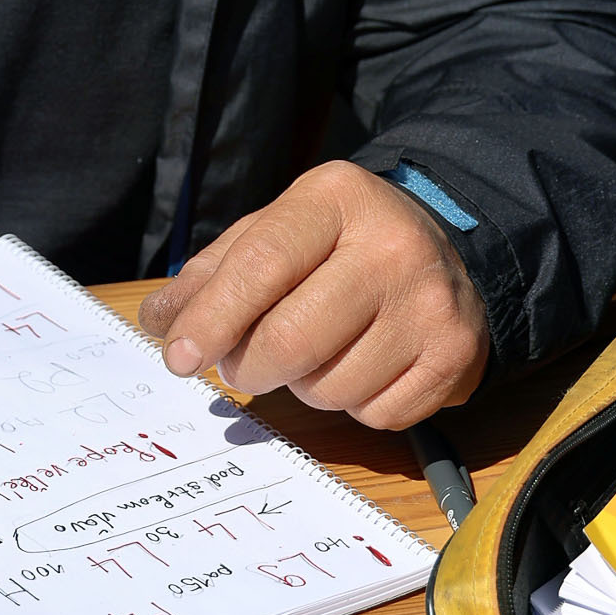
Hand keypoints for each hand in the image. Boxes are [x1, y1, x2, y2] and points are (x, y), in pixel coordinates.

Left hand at [138, 162, 489, 428]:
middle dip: (249, 366)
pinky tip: (360, 363)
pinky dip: (351, 404)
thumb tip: (158, 323)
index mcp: (335, 198)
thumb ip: (213, 273)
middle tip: (241, 362)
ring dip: (301, 386)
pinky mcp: (456, 358)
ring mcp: (431, 305)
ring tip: (314, 350)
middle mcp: (393, 247)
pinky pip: (374, 416)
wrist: (446, 246)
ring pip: (329, 388)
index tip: (179, 356)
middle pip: (290, 340)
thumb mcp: (274, 229)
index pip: (261, 266)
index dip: (212, 319)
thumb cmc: (338, 241)